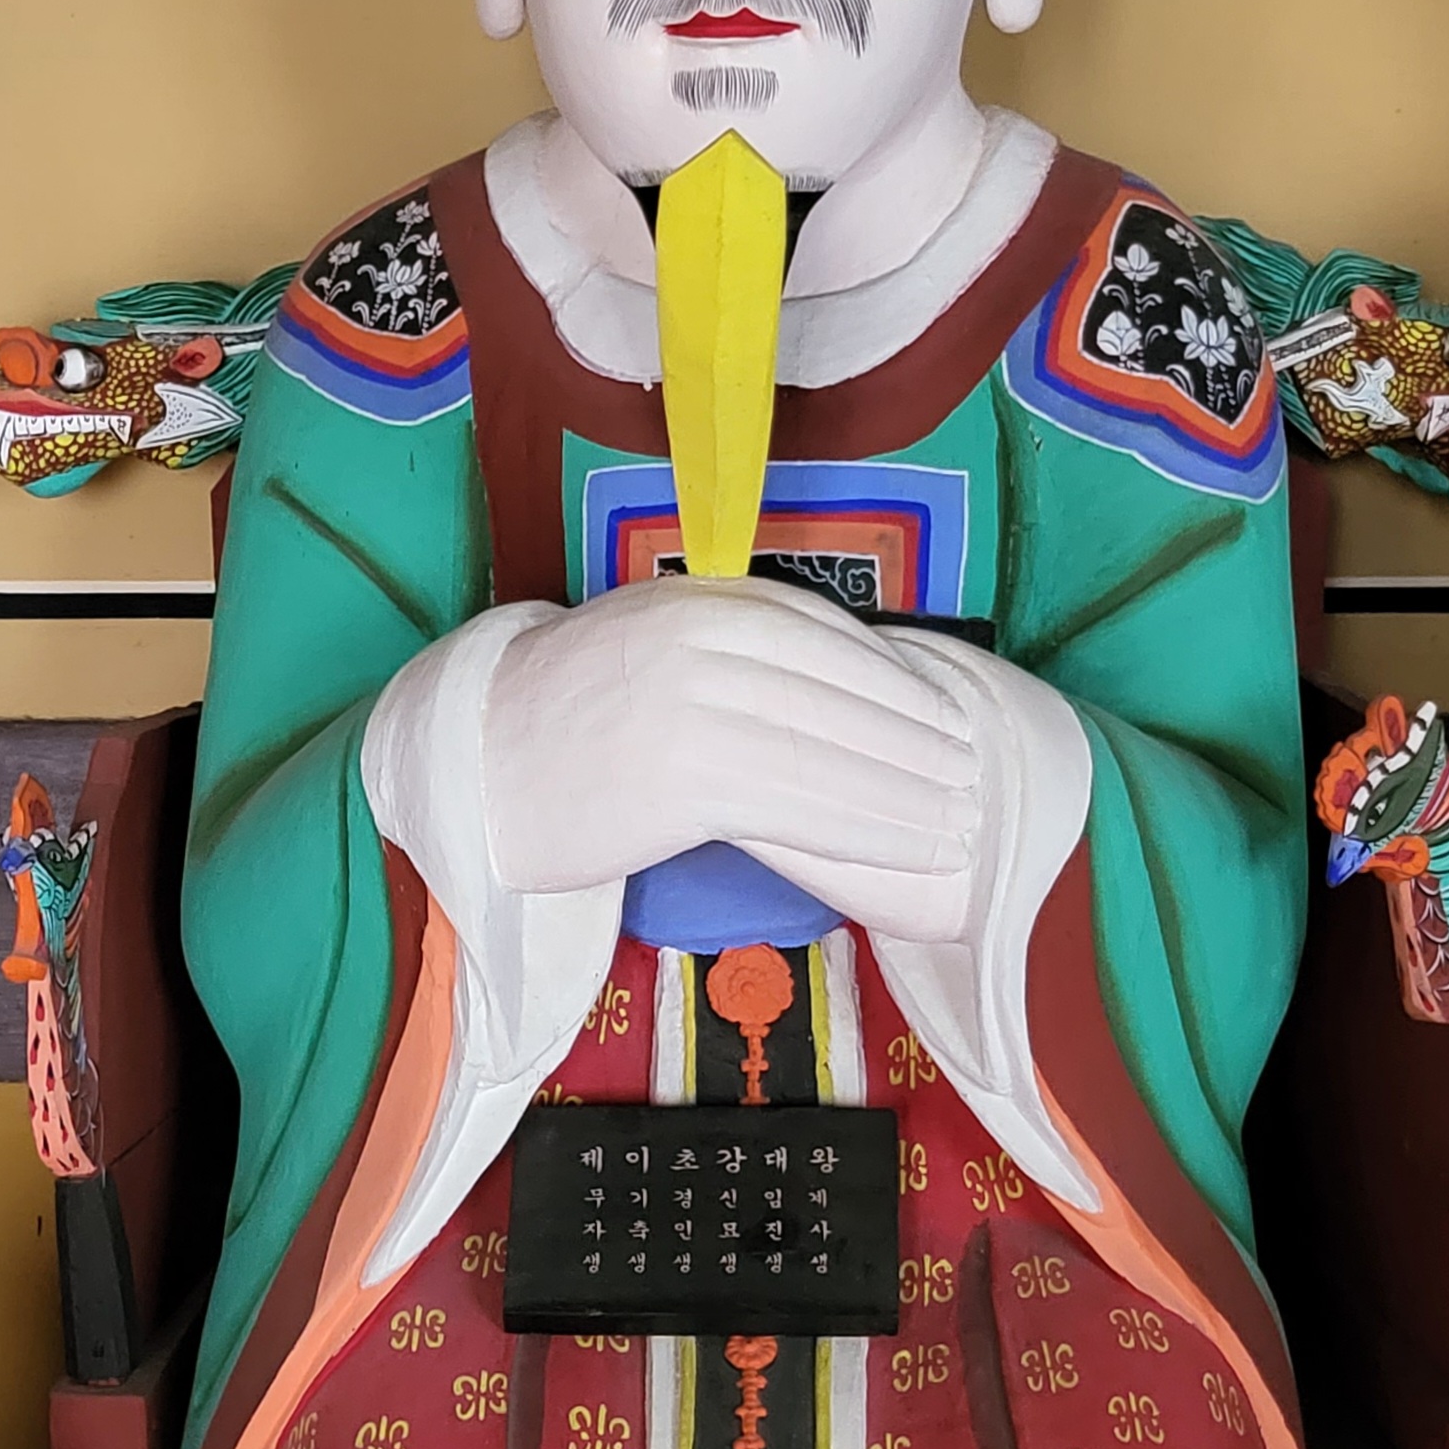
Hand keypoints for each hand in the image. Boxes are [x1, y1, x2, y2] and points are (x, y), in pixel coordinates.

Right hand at [483, 577, 978, 899]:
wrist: (472, 756)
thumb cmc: (569, 716)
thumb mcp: (654, 648)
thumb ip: (734, 655)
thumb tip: (840, 696)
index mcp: (701, 601)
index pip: (827, 637)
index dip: (901, 683)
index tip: (952, 719)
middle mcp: (701, 639)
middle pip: (840, 694)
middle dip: (920, 745)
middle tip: (976, 783)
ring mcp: (690, 702)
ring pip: (828, 749)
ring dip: (907, 794)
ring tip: (958, 825)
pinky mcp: (678, 771)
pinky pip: (795, 799)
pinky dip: (862, 826)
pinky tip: (903, 847)